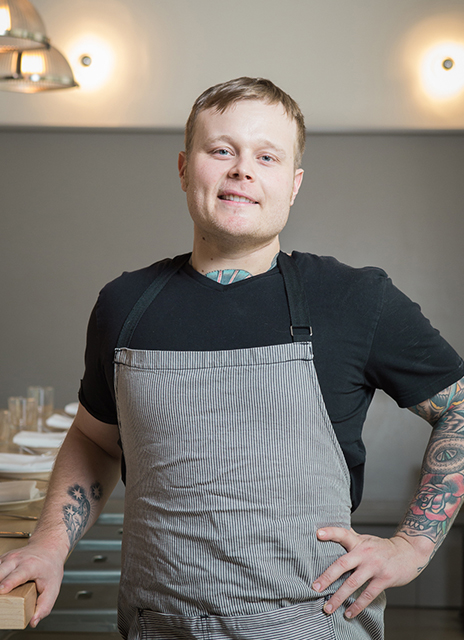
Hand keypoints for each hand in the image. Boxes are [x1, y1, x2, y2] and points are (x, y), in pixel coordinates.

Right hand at [0, 541, 64, 627]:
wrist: (48, 547)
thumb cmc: (50, 567)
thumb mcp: (53, 587)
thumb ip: (45, 606)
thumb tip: (33, 621)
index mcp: (30, 566)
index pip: (16, 575)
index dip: (8, 584)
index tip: (2, 590)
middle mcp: (17, 560)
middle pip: (0, 572)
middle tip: (1, 596)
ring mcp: (8, 558)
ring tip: (1, 594)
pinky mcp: (2, 559)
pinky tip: (0, 586)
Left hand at [312, 527, 428, 618]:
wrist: (409, 552)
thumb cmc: (382, 547)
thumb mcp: (366, 539)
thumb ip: (349, 538)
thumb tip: (328, 531)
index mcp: (359, 542)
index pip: (343, 534)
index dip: (331, 532)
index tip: (317, 534)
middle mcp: (365, 553)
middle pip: (343, 564)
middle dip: (327, 577)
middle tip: (315, 587)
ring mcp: (374, 566)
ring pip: (353, 583)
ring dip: (339, 597)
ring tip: (328, 608)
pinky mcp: (384, 579)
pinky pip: (368, 595)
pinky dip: (357, 606)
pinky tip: (348, 613)